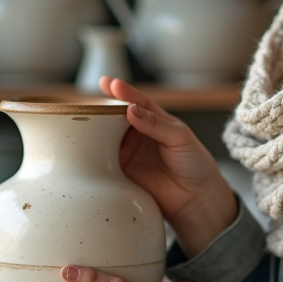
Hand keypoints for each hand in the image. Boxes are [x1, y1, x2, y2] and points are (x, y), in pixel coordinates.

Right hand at [100, 78, 237, 255]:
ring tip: (87, 122)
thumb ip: (156, 124)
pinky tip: (88, 147)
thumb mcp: (179, 138)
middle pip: (116, 117)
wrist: (195, 198)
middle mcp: (139, 134)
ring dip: (96, 129)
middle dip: (102, 108)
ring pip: (106, 137)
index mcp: (155, 120)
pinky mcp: (122, 172)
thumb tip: (131, 110)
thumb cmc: (194, 163)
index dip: (123, 92)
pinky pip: (104, 160)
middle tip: (90, 102)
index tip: (111, 83)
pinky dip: (95, 153)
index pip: (137, 102)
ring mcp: (129, 152)